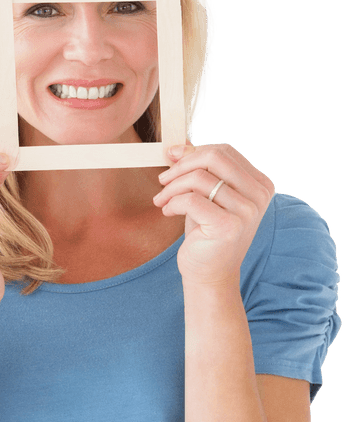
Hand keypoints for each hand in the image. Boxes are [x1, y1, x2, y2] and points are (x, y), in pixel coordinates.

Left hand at [152, 142, 274, 285]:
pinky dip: (173, 203)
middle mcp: (258, 196)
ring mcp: (247, 211)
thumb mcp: (206, 196)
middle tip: (163, 180)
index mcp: (260, 184)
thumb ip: (200, 170)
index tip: (171, 159)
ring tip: (162, 200)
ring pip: (199, 179)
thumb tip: (177, 146)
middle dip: (182, 166)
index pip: (224, 152)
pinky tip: (167, 212)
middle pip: (215, 157)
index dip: (193, 152)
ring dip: (172, 187)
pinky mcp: (229, 227)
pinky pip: (191, 200)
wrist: (210, 274)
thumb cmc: (207, 234)